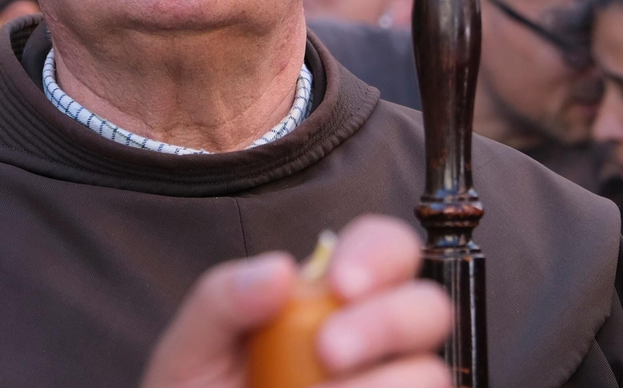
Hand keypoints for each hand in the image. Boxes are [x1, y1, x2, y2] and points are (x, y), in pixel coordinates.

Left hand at [140, 215, 452, 387]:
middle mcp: (374, 346)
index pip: (386, 249)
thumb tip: (280, 269)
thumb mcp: (189, 355)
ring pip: (434, 375)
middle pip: (430, 306)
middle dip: (387, 321)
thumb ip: (221, 301)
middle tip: (330, 351)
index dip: (378, 254)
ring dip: (386, 383)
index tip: (341, 284)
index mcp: (328, 302)